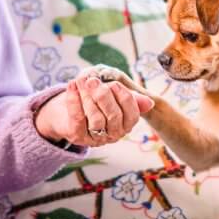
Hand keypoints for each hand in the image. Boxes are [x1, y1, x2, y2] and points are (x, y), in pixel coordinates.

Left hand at [36, 67, 153, 147]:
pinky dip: (74, 100)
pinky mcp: (77, 135)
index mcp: (126, 125)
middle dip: (104, 96)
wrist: (68, 113)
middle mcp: (113, 134)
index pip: (132, 113)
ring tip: (83, 80)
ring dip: (88, 97)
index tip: (113, 83)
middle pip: (114, 117)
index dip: (124, 97)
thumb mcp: (114, 98)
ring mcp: (95, 138)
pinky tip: (72, 85)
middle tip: (93, 80)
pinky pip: (77, 118)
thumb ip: (130, 98)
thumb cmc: (97, 103)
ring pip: (96, 120)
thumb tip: (149, 103)